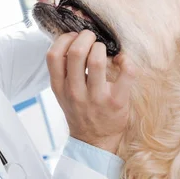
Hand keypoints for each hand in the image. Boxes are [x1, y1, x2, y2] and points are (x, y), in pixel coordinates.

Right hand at [46, 31, 135, 153]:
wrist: (94, 141)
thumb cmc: (80, 111)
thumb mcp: (62, 93)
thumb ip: (63, 71)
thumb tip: (72, 40)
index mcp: (59, 87)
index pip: (53, 56)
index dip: (64, 39)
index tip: (73, 37)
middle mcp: (75, 91)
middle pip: (76, 53)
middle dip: (86, 37)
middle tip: (91, 37)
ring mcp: (95, 97)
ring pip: (97, 60)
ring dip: (102, 47)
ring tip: (103, 50)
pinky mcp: (116, 101)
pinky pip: (126, 72)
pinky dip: (126, 60)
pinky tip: (122, 61)